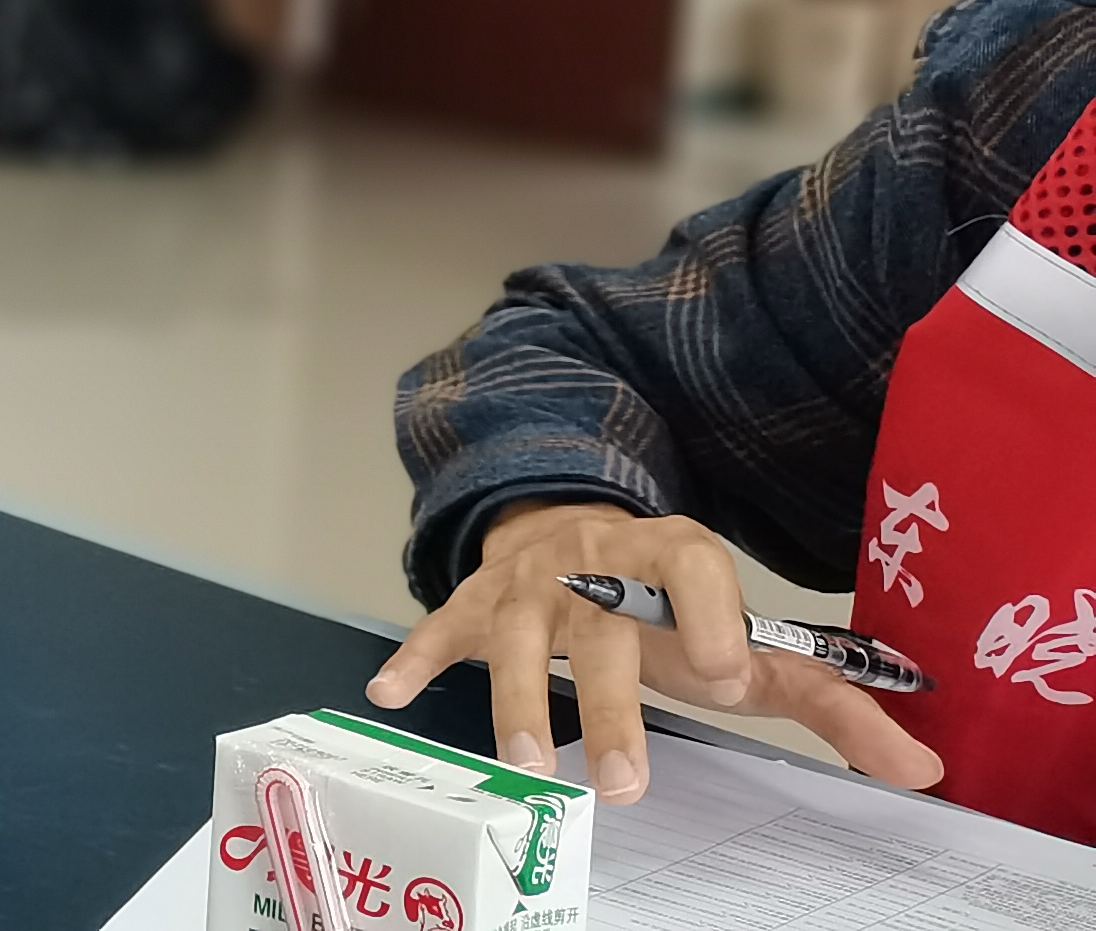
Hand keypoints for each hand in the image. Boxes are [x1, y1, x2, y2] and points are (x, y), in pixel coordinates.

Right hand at [367, 501, 941, 802]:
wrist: (572, 528)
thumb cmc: (671, 603)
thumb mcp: (755, 642)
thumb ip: (832, 703)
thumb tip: (924, 768)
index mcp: (673, 554)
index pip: (692, 566)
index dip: (709, 618)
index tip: (722, 679)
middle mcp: (595, 556)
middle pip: (602, 626)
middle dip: (612, 706)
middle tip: (626, 784)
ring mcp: (528, 576)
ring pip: (517, 631)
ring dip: (516, 698)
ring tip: (526, 765)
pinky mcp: (474, 596)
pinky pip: (440, 624)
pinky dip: (416, 655)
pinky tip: (389, 692)